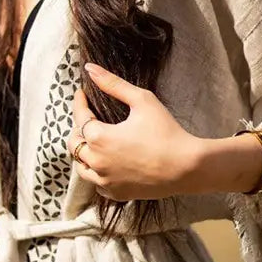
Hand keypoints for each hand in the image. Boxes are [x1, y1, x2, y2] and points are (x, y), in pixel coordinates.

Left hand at [66, 63, 201, 201]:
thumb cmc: (167, 132)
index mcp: (99, 138)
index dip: (79, 103)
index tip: (81, 93)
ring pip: (81, 166)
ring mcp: (105, 181)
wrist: (187, 167)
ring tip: (94, 142)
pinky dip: (97, 173)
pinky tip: (107, 164)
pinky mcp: (116, 193)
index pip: (79, 117)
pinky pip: (97, 183)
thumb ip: (113, 84)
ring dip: (84, 153)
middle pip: (74, 144)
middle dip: (78, 129)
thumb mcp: (142, 100)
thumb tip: (90, 68)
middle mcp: (97, 162)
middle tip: (88, 118)